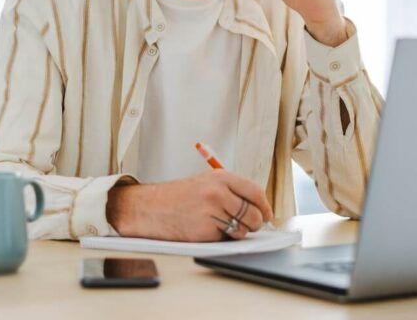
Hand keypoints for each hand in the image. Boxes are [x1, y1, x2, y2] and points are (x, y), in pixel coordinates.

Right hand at [106, 170, 273, 241]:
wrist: (149, 208)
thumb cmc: (177, 197)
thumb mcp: (205, 183)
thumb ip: (230, 190)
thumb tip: (257, 207)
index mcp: (221, 177)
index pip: (255, 192)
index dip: (265, 207)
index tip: (267, 215)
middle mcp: (218, 192)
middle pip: (253, 213)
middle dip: (254, 223)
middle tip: (249, 226)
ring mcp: (211, 211)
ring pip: (242, 229)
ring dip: (238, 233)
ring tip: (221, 226)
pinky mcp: (204, 230)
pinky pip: (225, 239)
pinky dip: (221, 239)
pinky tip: (207, 231)